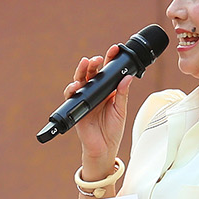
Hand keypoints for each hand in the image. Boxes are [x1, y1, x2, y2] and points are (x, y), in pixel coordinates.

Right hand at [66, 44, 132, 177]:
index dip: (110, 59)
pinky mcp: (76, 108)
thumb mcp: (121, 110)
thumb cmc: (112, 130)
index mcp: (107, 91)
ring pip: (80, 80)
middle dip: (94, 63)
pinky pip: (72, 96)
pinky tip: (76, 86)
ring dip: (82, 71)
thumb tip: (127, 77)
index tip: (115, 49)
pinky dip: (72, 89)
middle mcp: (95, 92)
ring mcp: (85, 99)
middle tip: (98, 58)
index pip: (108, 71)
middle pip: (92, 73)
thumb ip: (122, 94)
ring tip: (86, 64)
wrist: (104, 148)